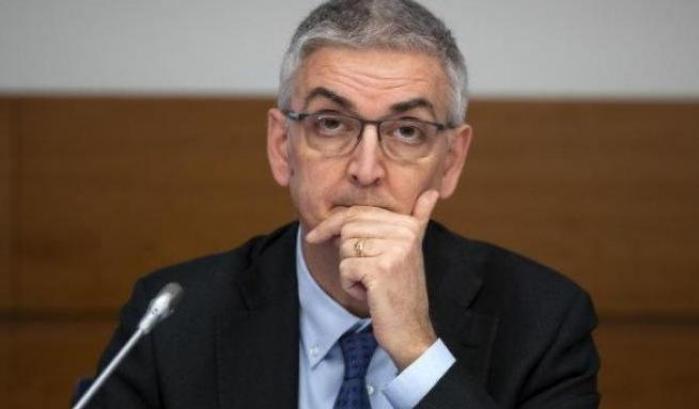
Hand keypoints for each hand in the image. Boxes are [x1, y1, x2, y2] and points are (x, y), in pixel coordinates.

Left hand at [305, 190, 439, 369]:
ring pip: (345, 248)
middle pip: (348, 228)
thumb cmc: (401, 290)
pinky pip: (345, 268)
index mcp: (409, 225)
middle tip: (363, 273)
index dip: (331, 224)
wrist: (410, 329)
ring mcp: (395, 250)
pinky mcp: (381, 269)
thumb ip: (418, 220)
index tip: (313, 236)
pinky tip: (370, 294)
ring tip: (372, 283)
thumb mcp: (410, 251)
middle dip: (345, 253)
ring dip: (349, 271)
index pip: (357, 213)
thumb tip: (431, 192)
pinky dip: (350, 285)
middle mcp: (405, 233)